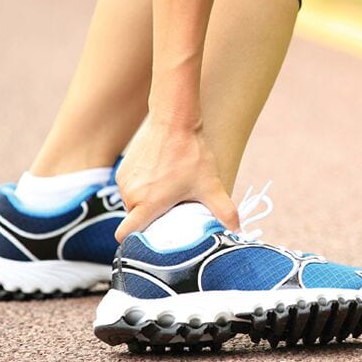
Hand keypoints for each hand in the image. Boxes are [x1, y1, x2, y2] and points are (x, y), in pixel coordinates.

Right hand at [113, 115, 239, 241]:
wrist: (174, 120)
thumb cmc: (191, 154)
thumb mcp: (211, 185)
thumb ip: (224, 211)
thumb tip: (238, 230)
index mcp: (148, 204)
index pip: (125, 234)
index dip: (135, 241)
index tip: (152, 240)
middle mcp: (131, 195)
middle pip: (136, 219)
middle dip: (153, 219)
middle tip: (174, 211)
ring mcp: (124, 181)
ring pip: (135, 203)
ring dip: (149, 202)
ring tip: (170, 192)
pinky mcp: (123, 168)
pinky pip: (132, 188)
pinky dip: (144, 188)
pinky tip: (163, 178)